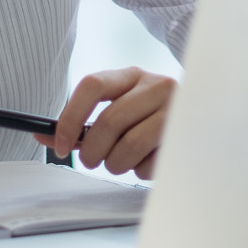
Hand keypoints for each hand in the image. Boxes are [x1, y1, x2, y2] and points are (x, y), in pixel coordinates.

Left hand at [37, 67, 174, 178]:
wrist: (204, 125)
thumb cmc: (151, 122)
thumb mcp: (120, 113)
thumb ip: (83, 125)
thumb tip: (43, 136)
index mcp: (132, 75)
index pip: (92, 85)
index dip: (71, 118)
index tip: (60, 145)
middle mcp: (156, 85)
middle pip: (108, 121)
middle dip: (93, 152)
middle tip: (92, 162)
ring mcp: (175, 109)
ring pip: (128, 146)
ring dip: (116, 164)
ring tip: (123, 162)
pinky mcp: (186, 136)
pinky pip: (149, 164)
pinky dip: (141, 172)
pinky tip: (149, 161)